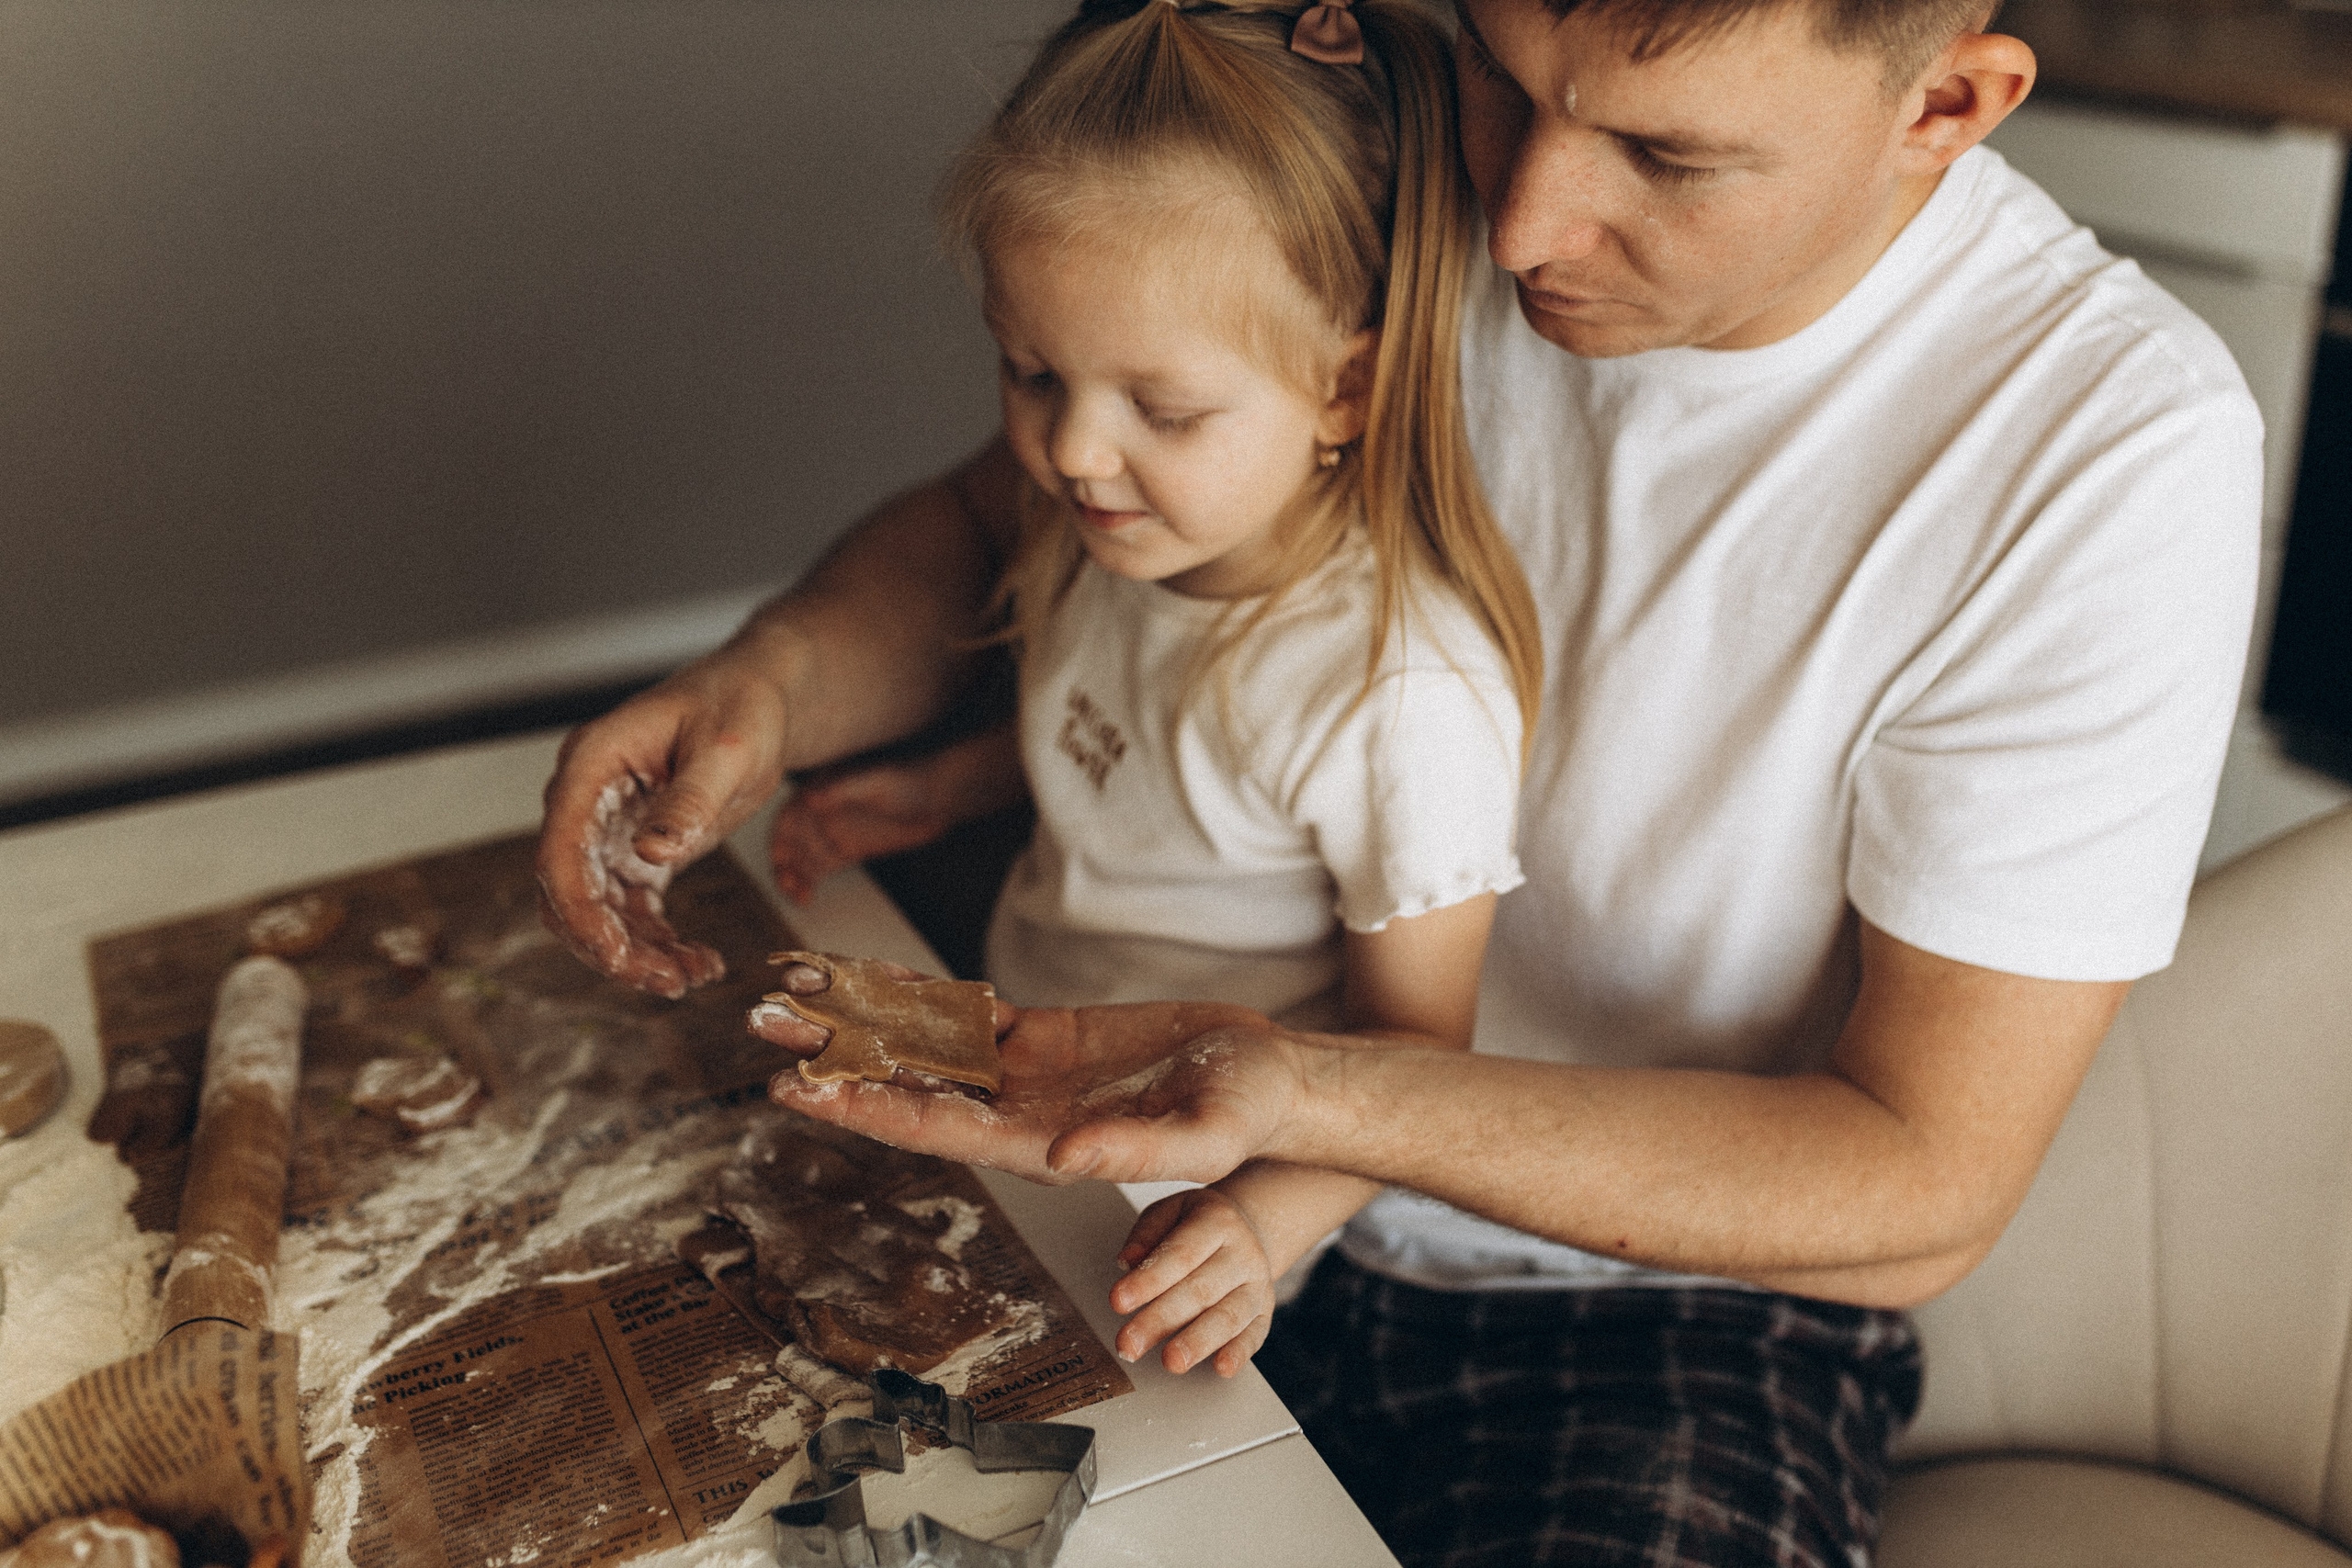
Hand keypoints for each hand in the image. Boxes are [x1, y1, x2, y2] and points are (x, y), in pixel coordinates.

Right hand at [537, 660, 789, 997]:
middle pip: (569, 889)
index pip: (560, 849)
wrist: (760, 693)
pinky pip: (630, 906)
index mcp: (593, 763)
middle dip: (608, 943)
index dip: (579, 910)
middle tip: (665, 981)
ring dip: (635, 950)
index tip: (614, 954)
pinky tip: (694, 961)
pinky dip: (656, 939)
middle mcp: (588, 797)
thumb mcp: (729, 748)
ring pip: (597, 908)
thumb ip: (691, 797)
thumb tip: (654, 851)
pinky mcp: (634, 846)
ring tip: (690, 977)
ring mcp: (607, 824)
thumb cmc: (743, 705)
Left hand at [763, 990, 1303, 1185]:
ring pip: (926, 1044)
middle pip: (906, 1082)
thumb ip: (1132, 1149)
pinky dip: (918, 992)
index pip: (932, 1126)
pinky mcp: (1045, 1037)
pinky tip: (872, 973)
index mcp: (1040, 1145)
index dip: (861, 1105)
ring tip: (797, 988)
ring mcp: (1026, 1075)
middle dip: (835, 1055)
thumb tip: (1061, 1154)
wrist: (1273, 1080)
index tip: (799, 1086)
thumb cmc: (1245, 1113)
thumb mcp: (1201, 1137)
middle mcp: (1017, 1113)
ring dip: (863, 1018)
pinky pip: (965, 1014)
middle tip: (764, 1021)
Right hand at [769, 762, 959, 903]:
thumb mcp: (874, 782)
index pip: (789, 813)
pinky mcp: (851, 847)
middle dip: (785, 862)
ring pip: (803, 856)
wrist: (940, 796)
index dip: (780, 836)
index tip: (779, 858)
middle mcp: (824, 810)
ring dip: (794, 876)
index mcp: (824, 789)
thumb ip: (841, 790)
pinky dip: (810, 881)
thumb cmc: (908, 780)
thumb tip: (808, 798)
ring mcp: (837, 830)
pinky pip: (822, 866)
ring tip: (797, 897)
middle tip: (787, 884)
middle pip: (792, 839)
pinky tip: (806, 897)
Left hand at [1110, 1186, 1276, 1375]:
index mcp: (1217, 1221)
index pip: (1180, 1254)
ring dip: (1198, 1342)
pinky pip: (1255, 1334)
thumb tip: (1127, 1261)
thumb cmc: (1198, 1224)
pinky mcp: (1264, 1312)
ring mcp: (1257, 1284)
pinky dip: (1239, 1353)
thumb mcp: (1170, 1211)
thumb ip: (1146, 1234)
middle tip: (1129, 1344)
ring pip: (1228, 1316)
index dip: (1148, 1280)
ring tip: (1171, 1362)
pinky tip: (1221, 1368)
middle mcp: (1243, 1252)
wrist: (1247, 1229)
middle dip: (1161, 1320)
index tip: (1118, 1302)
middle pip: (1200, 1290)